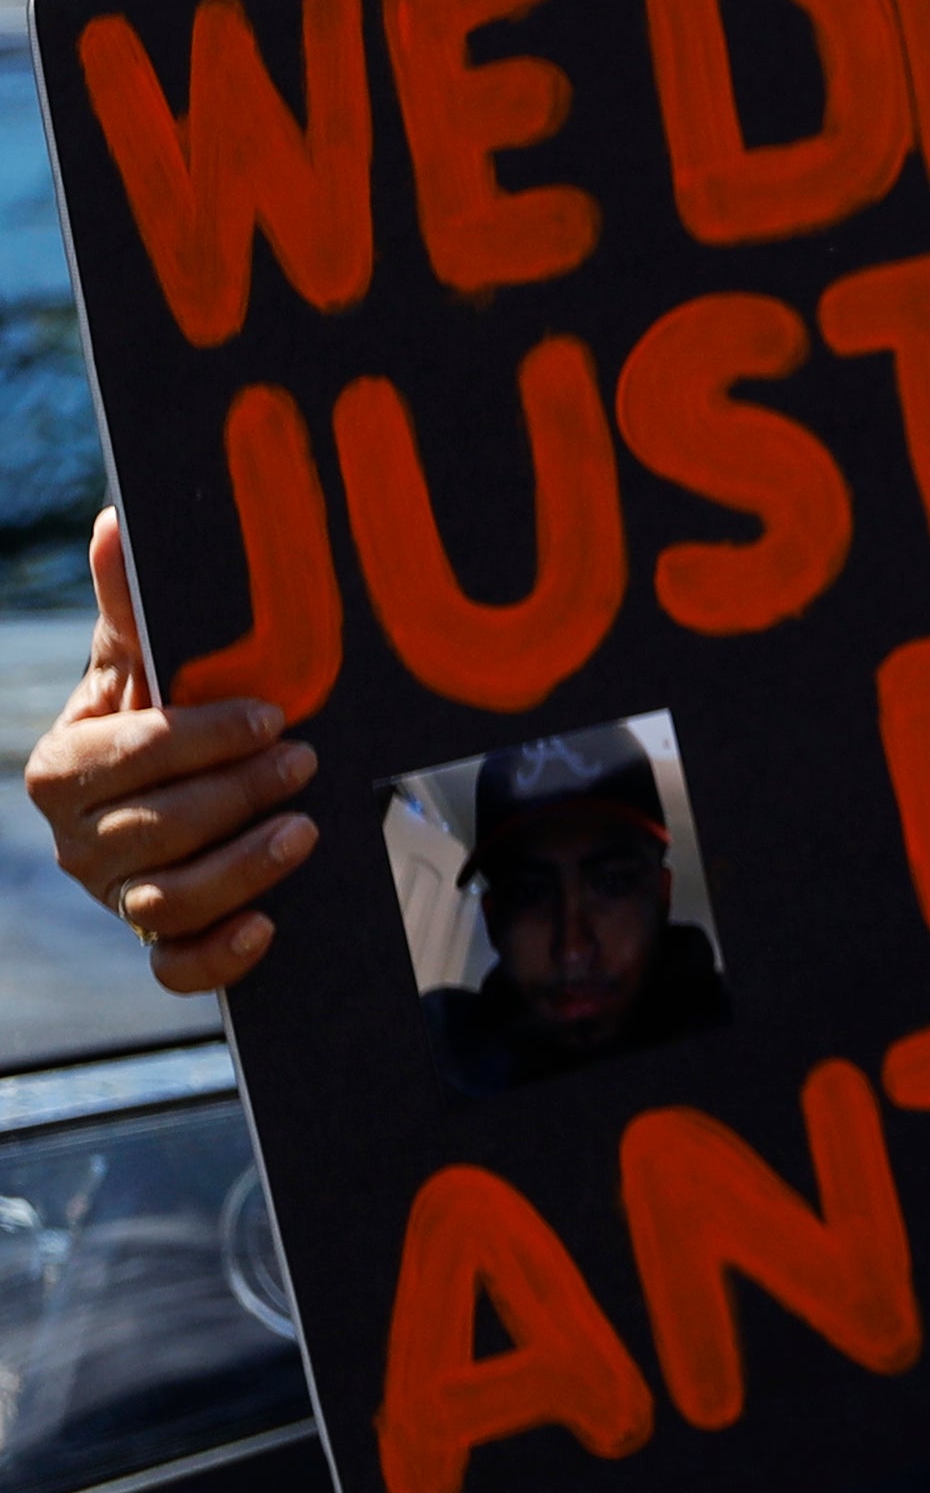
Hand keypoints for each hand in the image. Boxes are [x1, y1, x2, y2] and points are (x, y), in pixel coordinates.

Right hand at [23, 513, 314, 994]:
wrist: (185, 803)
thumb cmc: (159, 728)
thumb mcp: (146, 670)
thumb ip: (133, 611)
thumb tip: (117, 522)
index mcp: (61, 769)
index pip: (131, 754)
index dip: (202, 738)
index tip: (271, 718)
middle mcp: (76, 840)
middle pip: (154, 828)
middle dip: (234, 795)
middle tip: (303, 765)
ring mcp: (115, 899)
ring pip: (170, 898)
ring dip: (242, 867)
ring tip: (305, 831)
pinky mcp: (159, 945)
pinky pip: (178, 970)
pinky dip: (220, 956)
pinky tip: (269, 930)